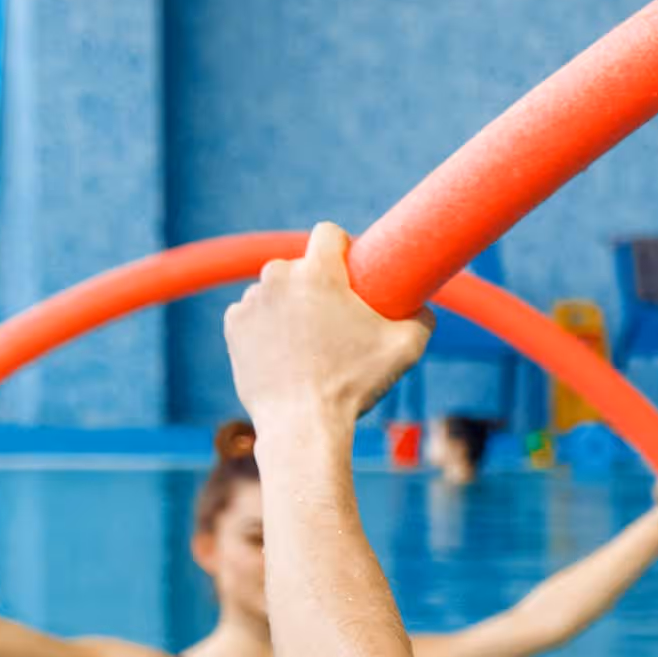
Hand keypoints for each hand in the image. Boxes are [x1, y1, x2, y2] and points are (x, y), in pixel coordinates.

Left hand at [225, 224, 427, 434]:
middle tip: (333, 317)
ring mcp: (252, 301)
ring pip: (276, 290)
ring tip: (308, 341)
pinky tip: (284, 350)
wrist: (302, 424)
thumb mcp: (406, 348)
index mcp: (319, 273)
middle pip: (300, 265)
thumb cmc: (354, 384)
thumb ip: (422, 317)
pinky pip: (254, 313)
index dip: (342, 246)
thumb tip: (423, 307)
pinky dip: (267, 325)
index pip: (328, 232)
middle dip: (315, 283)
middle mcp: (279, 278)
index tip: (349, 267)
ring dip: (290, 304)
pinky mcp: (234, 325)